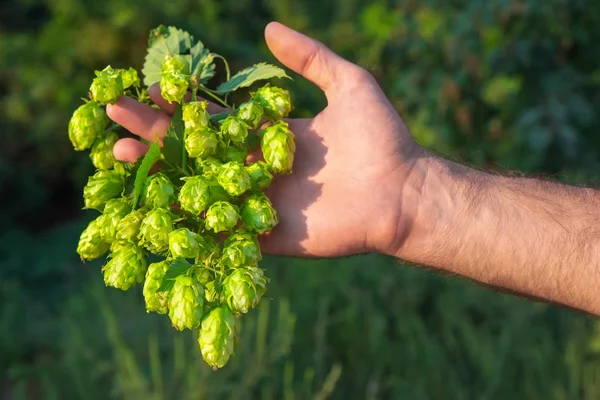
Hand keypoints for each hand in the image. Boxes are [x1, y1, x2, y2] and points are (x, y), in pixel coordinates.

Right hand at [107, 22, 424, 257]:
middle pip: (196, 152)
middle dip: (156, 134)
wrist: (402, 191)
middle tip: (115, 118)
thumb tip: (269, 29)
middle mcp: (257, 168)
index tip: (151, 88)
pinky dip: (189, 221)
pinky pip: (222, 231)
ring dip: (159, 174)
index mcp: (269, 135)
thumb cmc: (380, 137)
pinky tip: (152, 207)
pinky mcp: (267, 236)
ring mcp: (259, 203)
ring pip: (200, 189)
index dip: (182, 105)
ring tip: (121, 153)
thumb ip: (310, 58)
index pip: (215, 119)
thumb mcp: (348, 83)